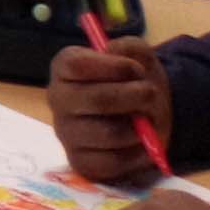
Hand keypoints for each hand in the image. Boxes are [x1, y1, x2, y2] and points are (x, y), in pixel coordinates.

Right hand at [46, 41, 175, 186]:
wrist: (147, 114)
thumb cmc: (135, 81)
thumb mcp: (138, 56)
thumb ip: (129, 47)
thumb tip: (113, 52)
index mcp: (64, 69)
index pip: (75, 65)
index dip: (112, 66)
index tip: (136, 70)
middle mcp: (58, 100)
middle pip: (96, 99)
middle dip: (134, 96)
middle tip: (151, 94)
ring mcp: (66, 134)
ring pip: (108, 133)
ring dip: (140, 127)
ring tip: (147, 120)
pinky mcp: (81, 162)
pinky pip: (113, 162)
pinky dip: (139, 152)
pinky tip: (143, 142)